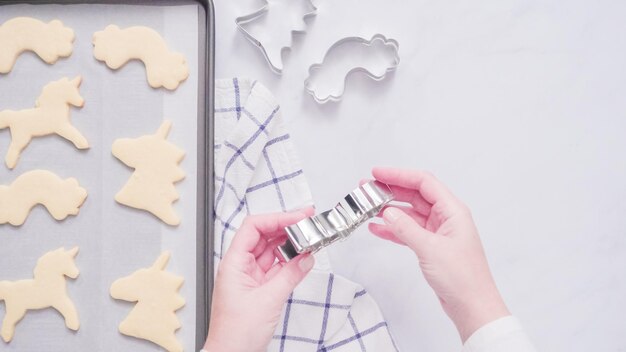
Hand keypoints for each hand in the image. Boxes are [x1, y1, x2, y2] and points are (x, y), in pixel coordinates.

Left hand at [204, 210, 315, 351]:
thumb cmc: (235, 334)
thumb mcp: (268, 300)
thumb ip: (290, 275)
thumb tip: (306, 257)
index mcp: (233, 263)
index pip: (254, 227)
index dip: (277, 218)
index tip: (298, 217)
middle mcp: (240, 266)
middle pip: (263, 236)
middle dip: (286, 227)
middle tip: (308, 222)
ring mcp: (249, 277)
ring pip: (271, 251)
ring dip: (289, 244)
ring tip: (308, 238)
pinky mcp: (258, 289)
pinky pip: (275, 268)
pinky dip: (289, 262)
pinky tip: (302, 258)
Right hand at [368, 167, 509, 341]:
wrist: (472, 307)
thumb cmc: (463, 278)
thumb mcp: (430, 249)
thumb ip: (406, 228)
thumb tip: (387, 212)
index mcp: (452, 211)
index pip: (423, 183)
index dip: (399, 175)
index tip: (377, 174)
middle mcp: (446, 218)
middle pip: (415, 195)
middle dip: (391, 190)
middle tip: (367, 189)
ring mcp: (438, 232)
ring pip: (409, 213)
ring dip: (389, 210)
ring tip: (367, 207)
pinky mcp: (431, 247)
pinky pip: (408, 231)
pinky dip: (392, 229)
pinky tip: (377, 228)